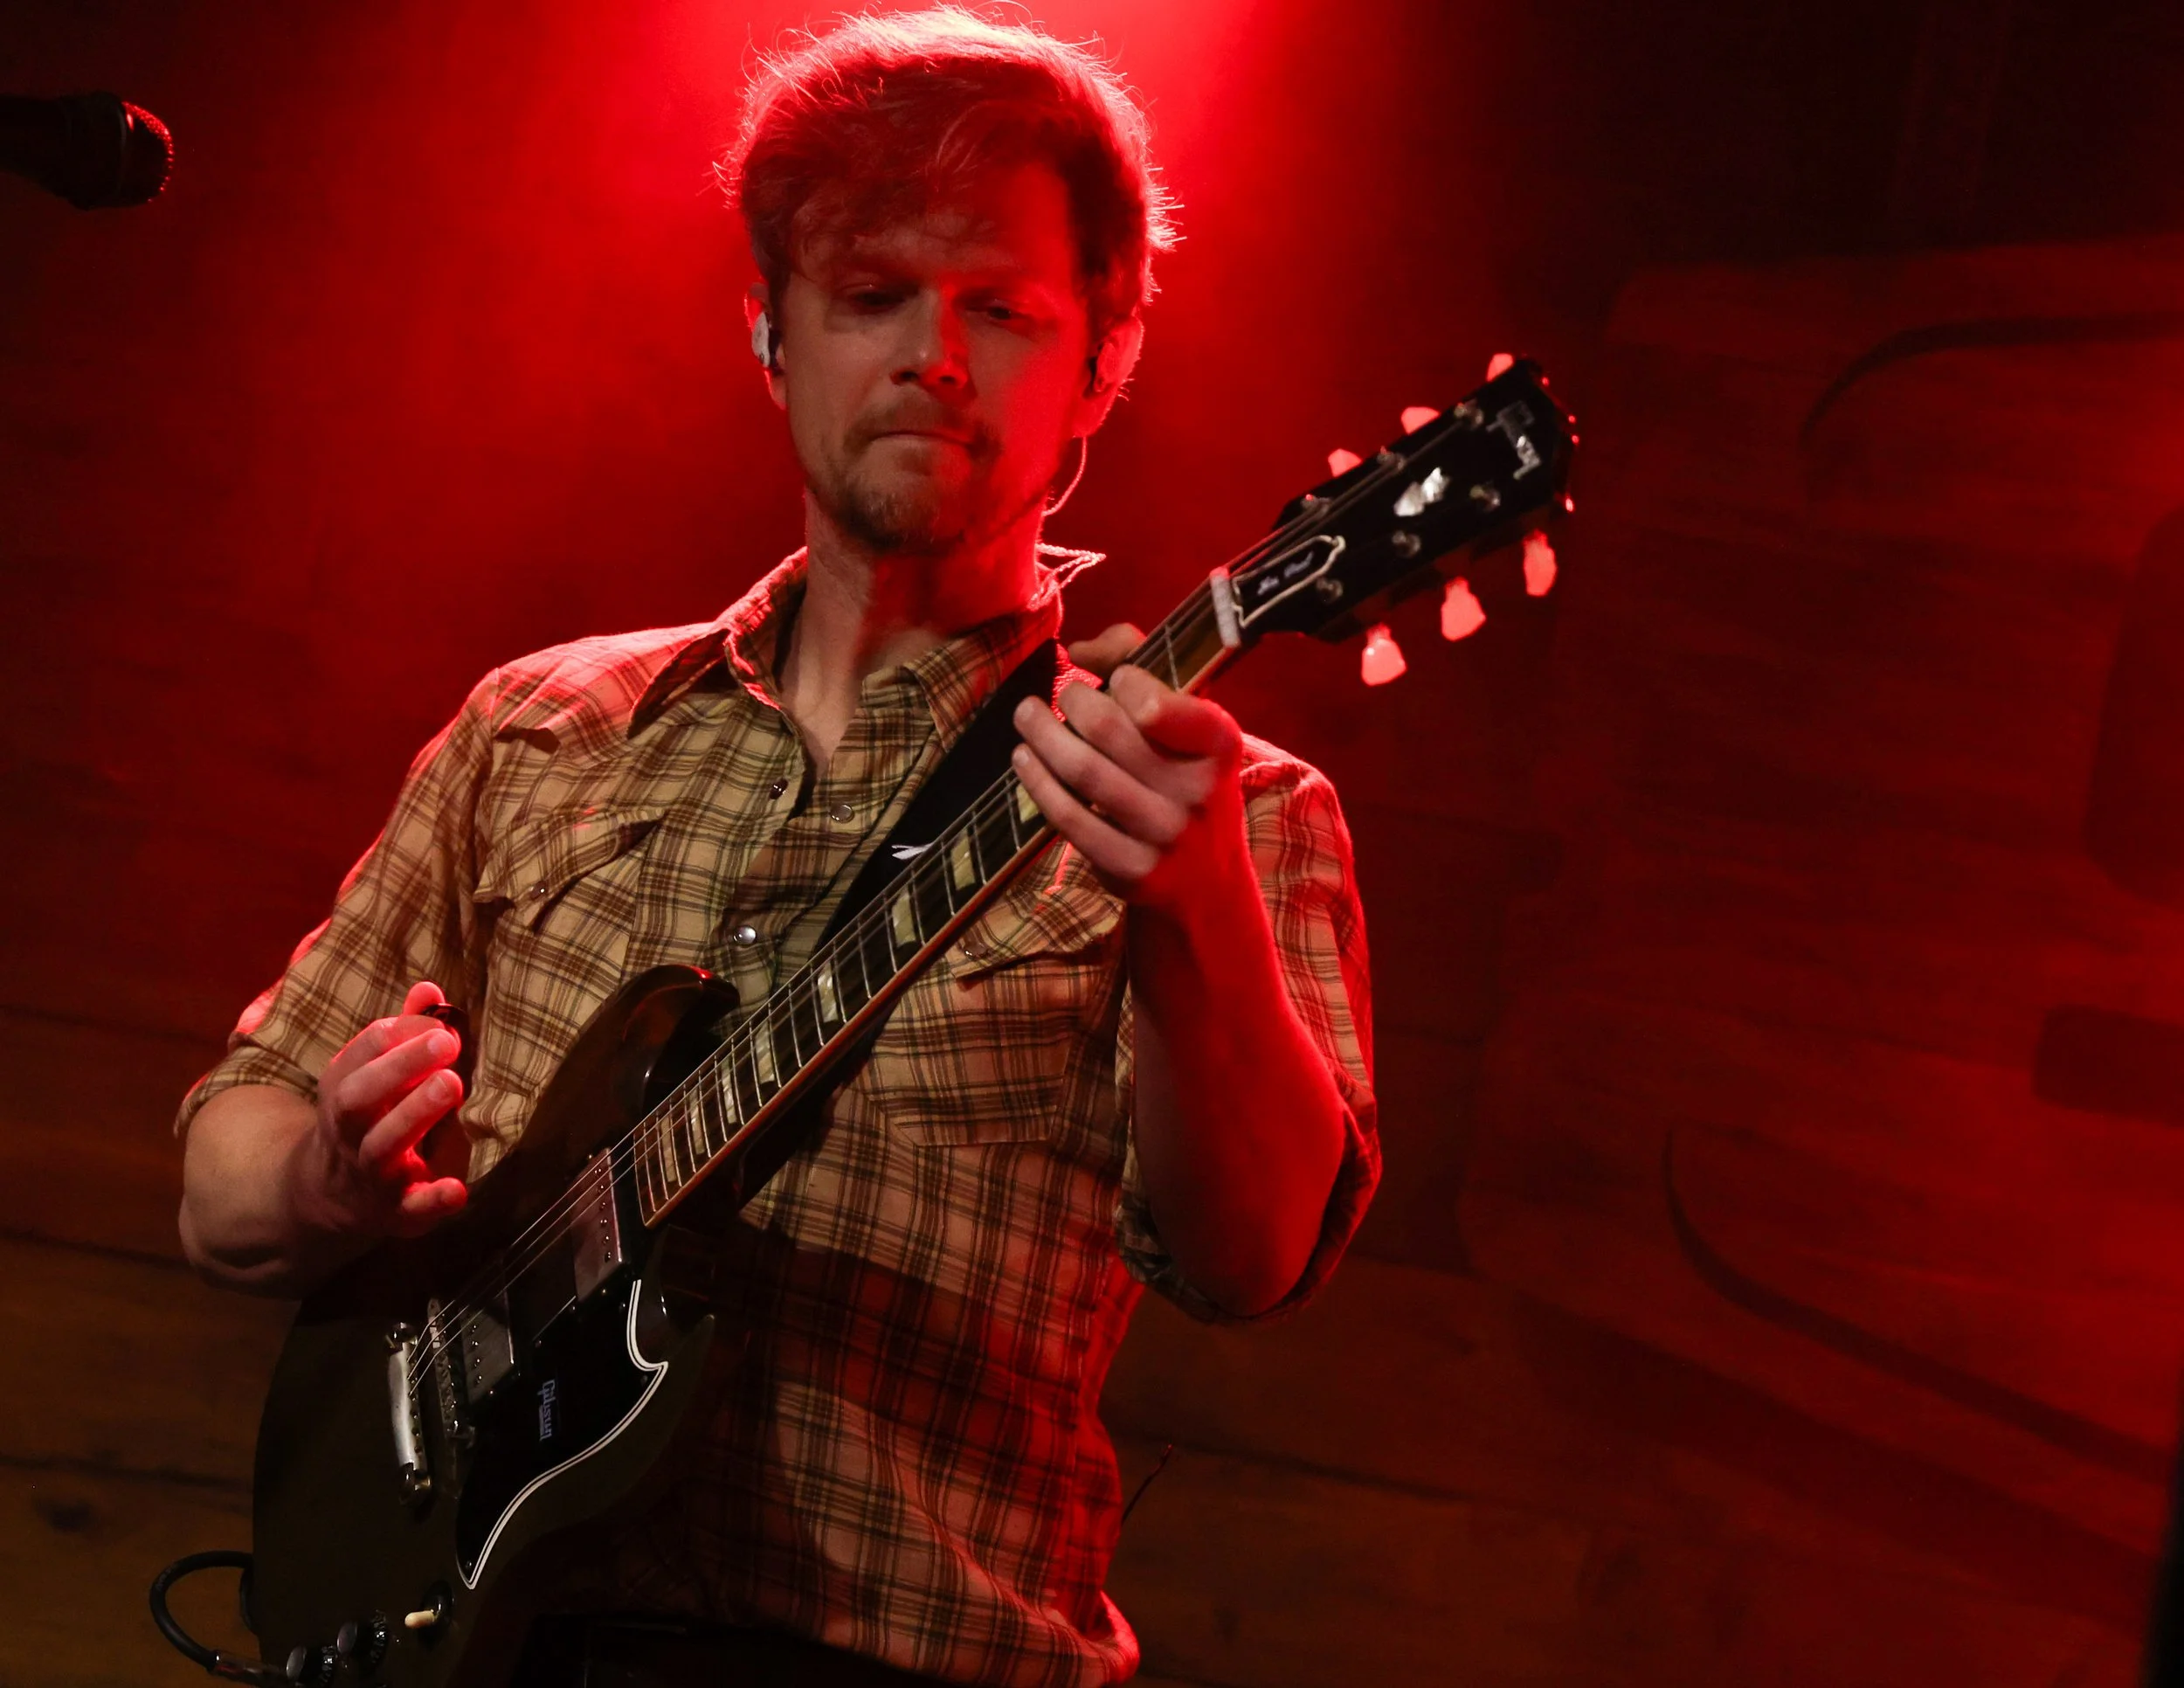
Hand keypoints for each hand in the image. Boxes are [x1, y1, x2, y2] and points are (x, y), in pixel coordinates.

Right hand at [294, 980, 468, 1241]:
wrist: (326, 1198)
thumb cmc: (367, 1119)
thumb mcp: (371, 1076)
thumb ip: (402, 1035)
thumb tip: (428, 988)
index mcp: (343, 1090)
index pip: (359, 1054)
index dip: (395, 1033)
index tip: (436, 1022)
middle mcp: (349, 1131)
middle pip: (358, 1098)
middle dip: (398, 1068)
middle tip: (445, 1042)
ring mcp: (368, 1174)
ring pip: (381, 1148)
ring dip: (415, 1116)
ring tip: (452, 1084)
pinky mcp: (393, 1213)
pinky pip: (408, 1211)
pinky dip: (431, 1203)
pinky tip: (458, 1190)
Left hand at [1012, 646, 1247, 915]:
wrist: (1207, 876)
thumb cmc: (1185, 776)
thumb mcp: (1188, 721)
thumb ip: (1139, 664)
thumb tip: (1078, 651)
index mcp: (1219, 743)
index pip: (1158, 701)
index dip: (1123, 678)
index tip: (1114, 679)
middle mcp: (1198, 791)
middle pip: (1107, 729)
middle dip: (1071, 701)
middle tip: (1061, 696)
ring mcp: (1164, 834)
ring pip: (1082, 771)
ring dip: (1042, 735)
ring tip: (1026, 716)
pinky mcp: (1132, 869)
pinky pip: (1070, 819)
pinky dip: (1039, 783)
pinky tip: (1025, 761)